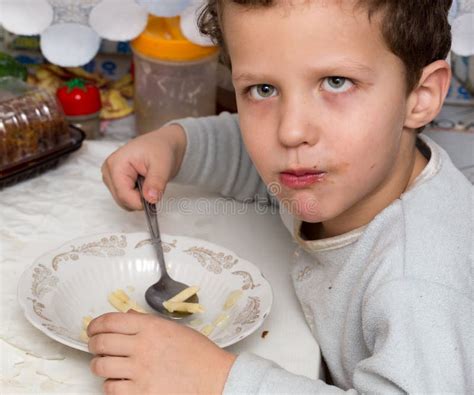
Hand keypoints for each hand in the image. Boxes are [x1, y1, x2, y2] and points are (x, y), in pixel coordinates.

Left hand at [87, 312, 235, 394]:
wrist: (215, 378)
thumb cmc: (198, 353)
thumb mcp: (174, 329)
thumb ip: (147, 323)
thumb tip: (126, 317)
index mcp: (151, 327)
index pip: (110, 321)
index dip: (95, 325)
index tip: (93, 329)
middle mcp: (142, 347)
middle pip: (100, 343)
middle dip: (93, 344)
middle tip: (95, 346)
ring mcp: (140, 371)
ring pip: (100, 366)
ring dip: (99, 365)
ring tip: (105, 364)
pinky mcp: (140, 393)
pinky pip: (110, 388)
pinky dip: (110, 384)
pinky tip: (118, 381)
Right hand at [101, 124, 186, 209]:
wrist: (163, 144)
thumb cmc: (161, 149)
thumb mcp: (163, 164)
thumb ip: (156, 182)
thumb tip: (151, 199)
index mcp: (115, 165)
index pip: (123, 195)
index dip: (141, 202)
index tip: (155, 196)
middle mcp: (108, 172)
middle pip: (122, 200)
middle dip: (141, 199)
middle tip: (153, 184)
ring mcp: (111, 178)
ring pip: (125, 201)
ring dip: (140, 197)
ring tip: (149, 181)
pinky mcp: (116, 183)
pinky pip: (127, 199)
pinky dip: (138, 196)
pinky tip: (145, 183)